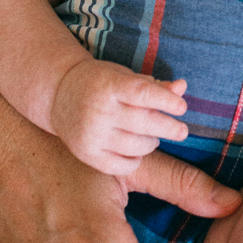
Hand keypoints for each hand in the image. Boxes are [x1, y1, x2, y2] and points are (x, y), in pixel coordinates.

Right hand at [52, 59, 187, 175]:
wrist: (59, 96)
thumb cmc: (100, 83)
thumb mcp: (124, 77)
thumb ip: (154, 85)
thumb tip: (182, 87)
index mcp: (108, 85)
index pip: (142, 93)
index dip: (166, 101)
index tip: (182, 108)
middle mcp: (98, 110)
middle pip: (143, 122)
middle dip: (169, 127)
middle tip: (182, 131)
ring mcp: (92, 135)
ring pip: (137, 146)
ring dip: (153, 142)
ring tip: (153, 136)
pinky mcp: (88, 155)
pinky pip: (124, 165)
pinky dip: (137, 159)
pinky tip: (137, 150)